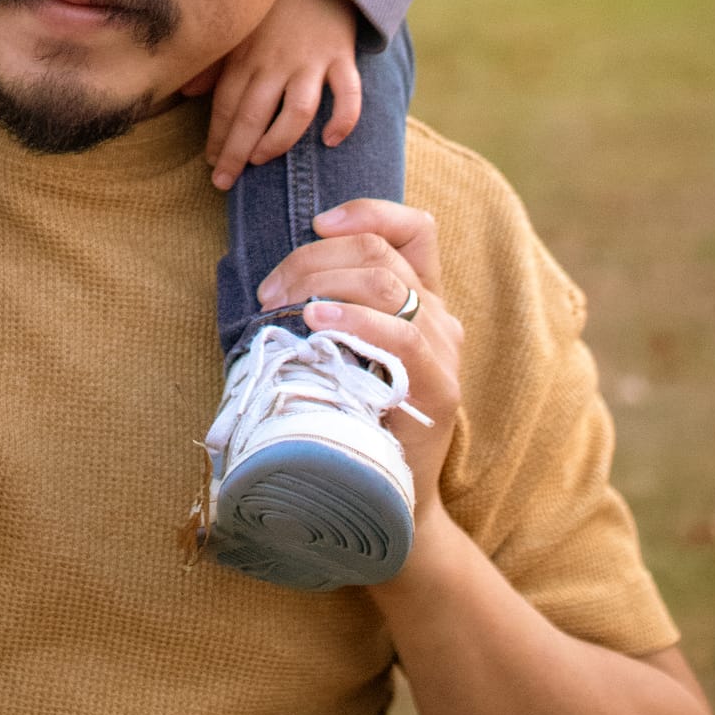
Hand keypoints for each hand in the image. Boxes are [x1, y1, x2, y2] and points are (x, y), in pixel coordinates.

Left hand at [200, 0, 361, 189]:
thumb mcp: (238, 28)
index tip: (210, 165)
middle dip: (235, 152)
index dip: (215, 137)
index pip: (225, 104)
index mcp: (247, 55)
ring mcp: (311, 61)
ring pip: (296, 111)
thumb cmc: (274, 8)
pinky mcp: (342, 58)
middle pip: (253, 115)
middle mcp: (276, 61)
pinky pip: (348, 93)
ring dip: (278, 141)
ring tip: (262, 160)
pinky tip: (330, 141)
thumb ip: (214, 62)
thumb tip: (188, 93)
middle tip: (223, 182)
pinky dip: (343, 119)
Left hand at [255, 197, 463, 525]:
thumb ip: (332, 310)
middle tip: (270, 288)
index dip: (366, 213)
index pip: (413, 230)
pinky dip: (355, 320)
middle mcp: (440, 316)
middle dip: (315, 257)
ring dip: (323, 281)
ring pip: (387, 282)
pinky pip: (403, 337)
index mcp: (422, 299)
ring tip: (284, 302)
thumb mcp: (344, 352)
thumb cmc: (352, 419)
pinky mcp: (439, 389)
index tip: (317, 223)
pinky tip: (318, 322)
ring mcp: (444, 351)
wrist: (386, 501)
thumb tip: (273, 281)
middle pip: (380, 252)